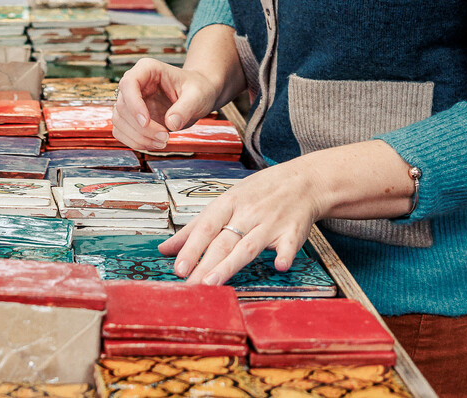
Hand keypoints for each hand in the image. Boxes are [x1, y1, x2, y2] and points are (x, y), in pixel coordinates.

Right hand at [111, 58, 223, 153]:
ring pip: (119, 121)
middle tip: (165, 137)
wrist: (200, 95)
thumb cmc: (198, 88)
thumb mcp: (197, 95)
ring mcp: (131, 102)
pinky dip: (135, 142)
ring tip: (163, 141)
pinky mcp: (132, 118)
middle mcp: (135, 84)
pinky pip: (122, 132)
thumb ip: (185, 108)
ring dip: (138, 137)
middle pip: (123, 106)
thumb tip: (170, 123)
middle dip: (142, 128)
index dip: (134, 104)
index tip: (146, 122)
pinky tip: (154, 144)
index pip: (129, 83)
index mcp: (147, 70)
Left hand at [159, 158, 328, 285]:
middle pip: (223, 241)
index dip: (191, 248)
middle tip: (190, 285)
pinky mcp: (292, 232)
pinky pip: (288, 245)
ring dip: (230, 265)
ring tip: (214, 283)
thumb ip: (195, 228)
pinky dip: (285, 255)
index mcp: (228, 204)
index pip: (205, 227)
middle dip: (204, 264)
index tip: (178, 268)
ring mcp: (270, 223)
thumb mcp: (225, 202)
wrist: (301, 181)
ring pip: (247, 247)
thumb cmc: (257, 193)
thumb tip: (165, 248)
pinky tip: (279, 266)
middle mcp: (247, 213)